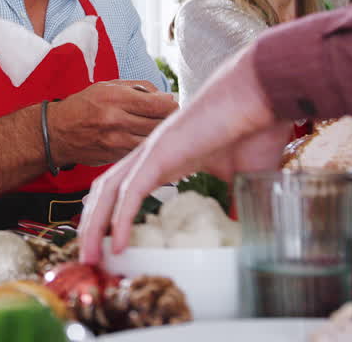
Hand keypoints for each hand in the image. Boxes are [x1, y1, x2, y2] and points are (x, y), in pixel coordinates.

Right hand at [45, 80, 176, 167]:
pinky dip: (148, 146)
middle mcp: (116, 120)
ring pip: (153, 141)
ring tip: (160, 128)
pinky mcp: (116, 157)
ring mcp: (116, 141)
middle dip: (169, 120)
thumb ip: (138, 88)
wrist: (57, 133)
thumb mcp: (106, 86)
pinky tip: (147, 140)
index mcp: (115, 98)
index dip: (171, 105)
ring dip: (161, 135)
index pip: (158, 104)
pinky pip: (141, 152)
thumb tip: (165, 96)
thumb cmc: (83, 106)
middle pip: (159, 124)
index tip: (172, 104)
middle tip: (171, 116)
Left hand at [77, 47, 289, 263]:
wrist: (263, 94)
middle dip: (92, 225)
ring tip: (90, 257)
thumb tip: (236, 225)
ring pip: (109, 192)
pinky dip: (121, 219)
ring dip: (96, 226)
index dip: (109, 215)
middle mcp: (151, 154)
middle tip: (87, 257)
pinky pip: (131, 192)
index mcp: (166, 158)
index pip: (124, 189)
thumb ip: (232, 200)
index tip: (106, 244)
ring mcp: (153, 151)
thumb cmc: (256, 128)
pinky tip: (117, 244)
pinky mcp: (161, 152)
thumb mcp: (241, 177)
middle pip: (106, 191)